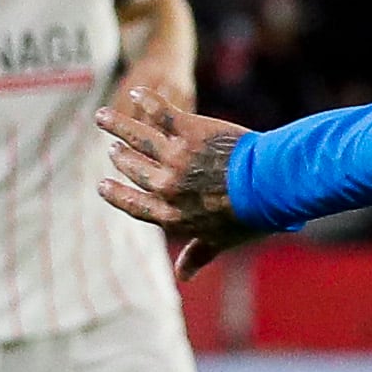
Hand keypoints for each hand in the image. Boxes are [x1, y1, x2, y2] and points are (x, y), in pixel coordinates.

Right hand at [95, 84, 269, 278]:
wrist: (270, 184)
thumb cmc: (250, 216)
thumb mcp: (221, 241)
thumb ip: (199, 255)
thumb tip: (183, 277)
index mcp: (173, 217)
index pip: (134, 205)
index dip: (115, 194)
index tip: (102, 185)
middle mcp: (167, 188)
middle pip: (134, 170)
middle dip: (120, 158)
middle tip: (113, 149)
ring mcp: (175, 158)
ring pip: (136, 139)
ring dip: (117, 126)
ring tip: (103, 117)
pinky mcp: (188, 131)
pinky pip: (159, 113)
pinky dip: (145, 101)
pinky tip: (135, 93)